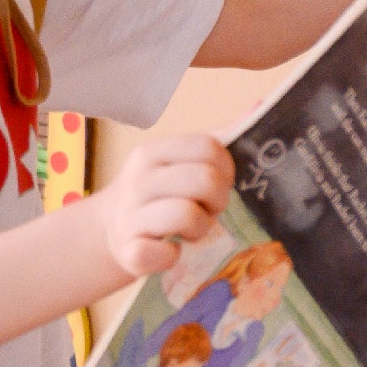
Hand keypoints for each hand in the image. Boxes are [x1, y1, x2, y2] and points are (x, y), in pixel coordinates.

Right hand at [93, 134, 234, 278]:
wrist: (108, 230)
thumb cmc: (158, 195)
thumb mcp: (176, 163)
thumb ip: (214, 141)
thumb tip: (257, 109)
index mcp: (154, 152)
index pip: (208, 147)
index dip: (226, 169)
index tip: (219, 184)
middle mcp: (139, 180)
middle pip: (205, 180)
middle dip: (219, 199)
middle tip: (209, 210)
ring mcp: (130, 216)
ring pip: (188, 215)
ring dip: (201, 228)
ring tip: (192, 230)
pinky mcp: (129, 252)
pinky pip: (164, 254)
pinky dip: (174, 256)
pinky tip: (172, 251)